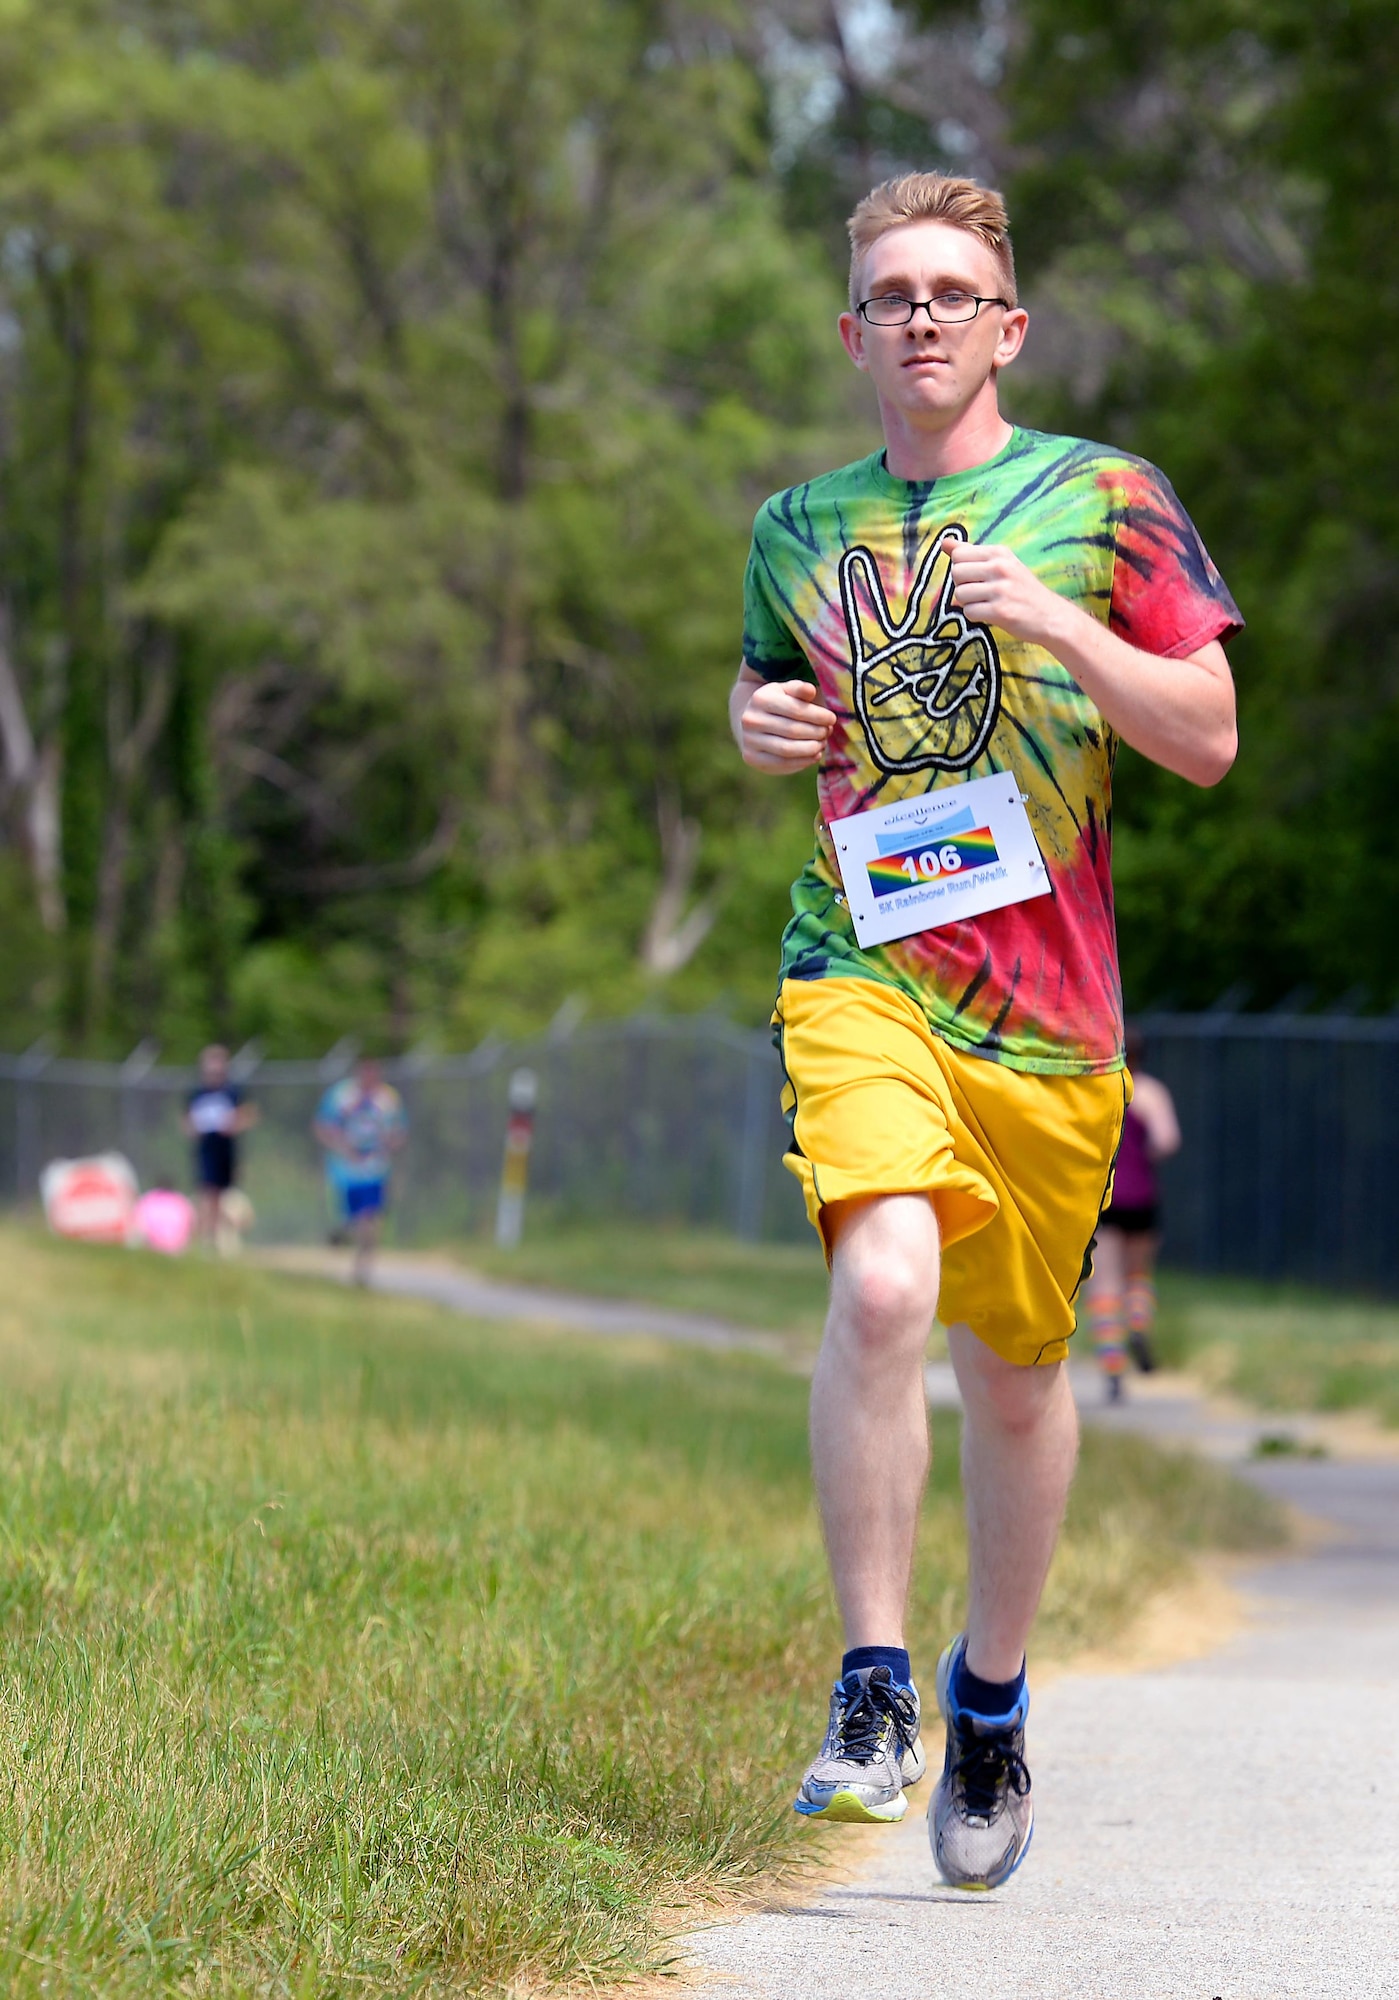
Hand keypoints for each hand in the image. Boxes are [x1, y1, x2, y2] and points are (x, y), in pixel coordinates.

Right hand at [739, 678, 836, 773]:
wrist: (752, 722)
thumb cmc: (777, 703)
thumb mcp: (786, 690)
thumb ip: (799, 688)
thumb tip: (811, 691)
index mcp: (760, 699)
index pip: (796, 709)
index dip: (818, 716)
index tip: (832, 718)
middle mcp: (750, 720)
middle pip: (793, 730)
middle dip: (816, 732)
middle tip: (828, 732)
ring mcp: (749, 741)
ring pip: (788, 750)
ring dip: (811, 748)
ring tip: (822, 743)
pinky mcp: (752, 758)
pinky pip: (782, 764)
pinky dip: (802, 762)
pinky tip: (814, 755)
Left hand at [942, 538, 1065, 645]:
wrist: (1050, 615)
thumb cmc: (1022, 589)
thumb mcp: (1002, 563)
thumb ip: (972, 553)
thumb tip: (944, 542)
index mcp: (999, 552)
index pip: (959, 554)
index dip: (962, 568)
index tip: (977, 576)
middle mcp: (1000, 567)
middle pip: (956, 573)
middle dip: (962, 585)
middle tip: (980, 592)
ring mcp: (1000, 589)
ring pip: (959, 594)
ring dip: (968, 603)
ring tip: (986, 603)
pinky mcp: (1000, 611)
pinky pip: (969, 612)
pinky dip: (975, 616)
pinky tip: (990, 614)